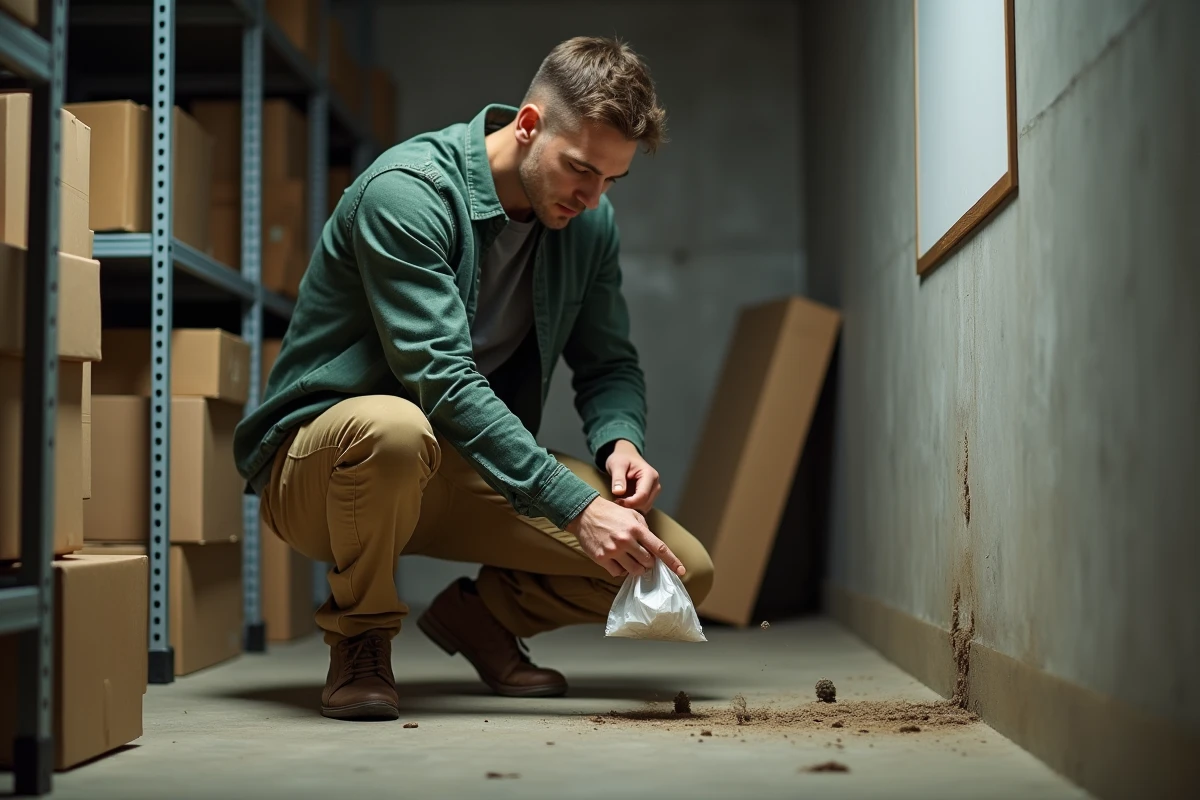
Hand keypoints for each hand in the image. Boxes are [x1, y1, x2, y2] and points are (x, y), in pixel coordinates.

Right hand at [566, 496, 685, 578]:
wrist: (584, 513)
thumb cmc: (610, 513)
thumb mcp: (631, 514)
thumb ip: (644, 529)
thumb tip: (653, 547)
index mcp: (636, 528)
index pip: (659, 548)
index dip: (672, 561)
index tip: (681, 571)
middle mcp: (626, 540)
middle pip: (647, 562)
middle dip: (648, 562)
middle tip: (642, 556)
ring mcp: (614, 550)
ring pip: (634, 570)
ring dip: (636, 568)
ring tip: (629, 558)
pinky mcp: (602, 558)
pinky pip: (618, 573)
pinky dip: (620, 570)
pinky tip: (617, 560)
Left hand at [605, 440, 661, 512]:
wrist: (625, 456)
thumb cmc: (621, 459)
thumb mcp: (617, 465)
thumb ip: (618, 478)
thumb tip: (618, 492)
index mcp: (650, 475)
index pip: (643, 495)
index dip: (630, 502)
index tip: (617, 502)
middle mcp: (655, 484)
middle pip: (645, 504)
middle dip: (630, 506)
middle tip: (616, 502)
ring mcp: (653, 492)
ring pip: (644, 508)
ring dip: (632, 508)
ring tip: (619, 501)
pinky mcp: (649, 496)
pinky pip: (642, 507)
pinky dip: (633, 508)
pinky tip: (623, 502)